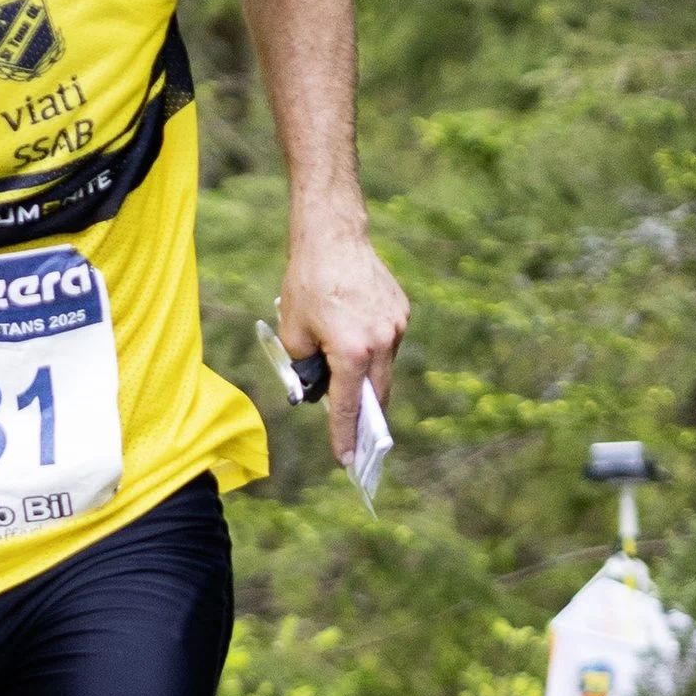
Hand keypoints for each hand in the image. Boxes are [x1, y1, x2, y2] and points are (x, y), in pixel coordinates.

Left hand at [278, 224, 409, 467]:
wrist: (333, 235)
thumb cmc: (307, 281)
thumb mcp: (293, 330)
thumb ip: (307, 365)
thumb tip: (319, 385)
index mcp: (352, 351)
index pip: (347, 407)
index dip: (344, 436)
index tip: (348, 460)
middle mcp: (382, 342)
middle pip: (376, 395)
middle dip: (365, 418)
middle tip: (356, 439)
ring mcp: (396, 326)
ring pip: (383, 369)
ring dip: (366, 379)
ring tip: (346, 380)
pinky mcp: (401, 311)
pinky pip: (387, 344)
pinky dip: (372, 352)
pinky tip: (353, 339)